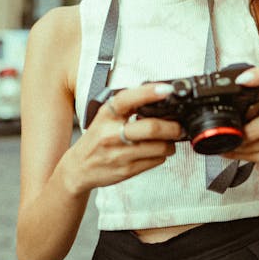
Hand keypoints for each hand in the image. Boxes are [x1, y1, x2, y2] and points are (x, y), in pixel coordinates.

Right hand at [62, 83, 181, 193]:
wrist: (79, 167)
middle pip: (151, 128)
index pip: (128, 99)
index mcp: (107, 114)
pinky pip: (155, 161)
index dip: (149, 92)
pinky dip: (162, 154)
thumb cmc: (97, 138)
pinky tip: (157, 150)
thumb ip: (128, 107)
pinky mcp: (126, 170)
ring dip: (171, 143)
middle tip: (179, 126)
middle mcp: (111, 133)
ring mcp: (119, 154)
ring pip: (158, 147)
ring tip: (170, 139)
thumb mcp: (106, 117)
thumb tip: (160, 99)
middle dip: (173, 127)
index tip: (167, 89)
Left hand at [222, 66, 258, 167]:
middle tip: (224, 130)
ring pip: (250, 145)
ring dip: (234, 145)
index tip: (241, 79)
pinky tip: (236, 150)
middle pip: (251, 128)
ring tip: (230, 140)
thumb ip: (251, 97)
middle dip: (234, 132)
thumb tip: (225, 104)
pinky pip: (255, 157)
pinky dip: (240, 155)